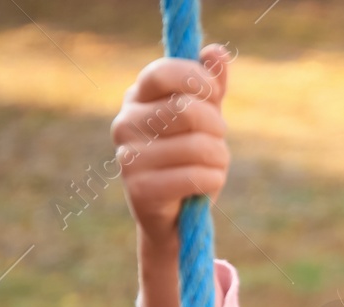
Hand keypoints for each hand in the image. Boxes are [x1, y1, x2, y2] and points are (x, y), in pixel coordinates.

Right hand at [111, 43, 232, 250]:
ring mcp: (128, 158)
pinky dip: (214, 180)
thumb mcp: (204, 119)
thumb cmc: (190, 158)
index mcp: (136, 98)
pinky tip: (209, 184)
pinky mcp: (140, 190)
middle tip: (219, 138)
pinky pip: (196, 176)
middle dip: (216, 125)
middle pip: (186, 109)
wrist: (174, 217)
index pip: (162, 73)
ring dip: (219, 157)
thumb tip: (217, 53)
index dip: (196, 79)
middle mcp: (124, 124)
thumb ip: (211, 86)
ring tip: (213, 165)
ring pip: (197, 146)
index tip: (214, 93)